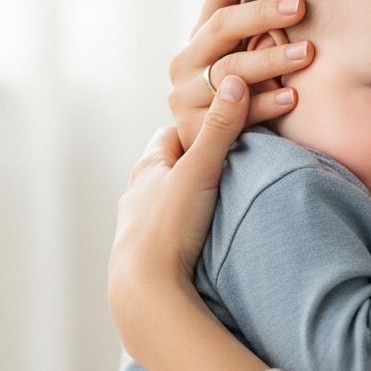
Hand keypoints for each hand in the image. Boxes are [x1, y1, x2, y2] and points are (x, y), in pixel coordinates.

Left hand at [110, 74, 250, 332]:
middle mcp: (136, 194)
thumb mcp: (200, 170)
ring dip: (189, 201)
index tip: (226, 130)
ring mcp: (138, 228)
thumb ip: (221, 128)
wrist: (145, 290)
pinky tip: (202, 238)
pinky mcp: (147, 257)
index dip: (198, 129)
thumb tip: (234, 80)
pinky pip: (169, 233)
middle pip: (170, 169)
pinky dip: (185, 229)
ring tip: (220, 204)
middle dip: (196, 165)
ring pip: (167, 203)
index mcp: (146, 168)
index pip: (172, 134)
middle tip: (230, 165)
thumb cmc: (169, 227)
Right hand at [168, 0, 316, 148]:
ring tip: (308, 53)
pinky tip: (292, 96)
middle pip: (221, 27)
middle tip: (301, 6)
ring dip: (270, 59)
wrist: (213, 155)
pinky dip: (265, 104)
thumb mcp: (246, 55)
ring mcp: (185, 96)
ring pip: (229, 70)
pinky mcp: (195, 130)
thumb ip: (257, 20)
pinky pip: (235, 114)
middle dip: (262, 13)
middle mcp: (186, 61)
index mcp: (201, 36)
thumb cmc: (242, 95)